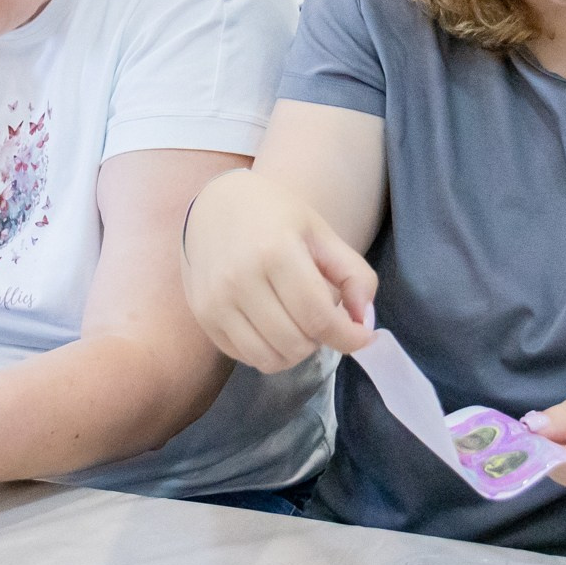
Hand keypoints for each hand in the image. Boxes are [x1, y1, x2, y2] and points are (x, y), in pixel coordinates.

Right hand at [180, 170, 376, 372]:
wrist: (216, 205)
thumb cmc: (275, 217)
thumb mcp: (322, 234)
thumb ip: (353, 275)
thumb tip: (363, 321)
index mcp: (275, 252)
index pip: (318, 317)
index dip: (348, 337)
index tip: (362, 337)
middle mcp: (239, 280)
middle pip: (295, 343)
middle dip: (321, 340)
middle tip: (322, 318)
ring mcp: (216, 301)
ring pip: (269, 359)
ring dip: (295, 352)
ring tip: (299, 324)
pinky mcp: (203, 316)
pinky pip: (244, 357)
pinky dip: (268, 351)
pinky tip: (273, 326)